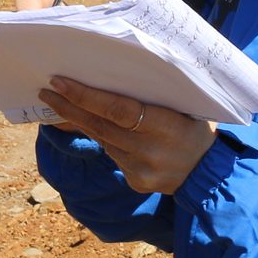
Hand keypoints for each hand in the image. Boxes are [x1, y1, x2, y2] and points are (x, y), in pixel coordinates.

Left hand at [42, 74, 216, 196]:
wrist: (209, 170)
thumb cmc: (193, 125)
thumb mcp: (179, 105)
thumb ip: (148, 96)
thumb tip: (107, 75)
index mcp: (165, 125)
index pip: (116, 109)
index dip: (85, 96)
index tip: (59, 82)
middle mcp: (150, 150)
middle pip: (100, 126)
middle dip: (69, 107)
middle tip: (47, 91)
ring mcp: (141, 170)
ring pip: (103, 140)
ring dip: (83, 122)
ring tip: (64, 104)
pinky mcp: (136, 182)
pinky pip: (113, 155)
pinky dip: (106, 139)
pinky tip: (103, 128)